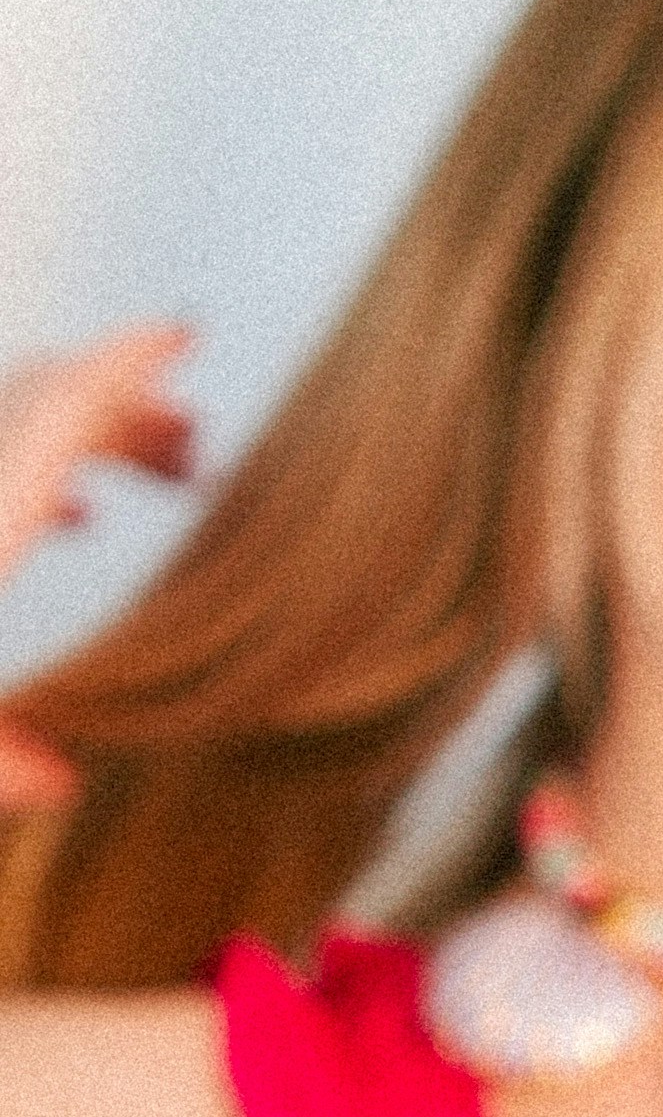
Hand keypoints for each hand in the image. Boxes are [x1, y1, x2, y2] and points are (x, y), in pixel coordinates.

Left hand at [0, 322, 195, 808]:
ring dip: (78, 444)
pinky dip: (27, 475)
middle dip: (121, 415)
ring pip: (10, 432)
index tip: (180, 335)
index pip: (59, 414)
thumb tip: (59, 780)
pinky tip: (63, 526)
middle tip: (191, 453)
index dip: (123, 368)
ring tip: (147, 482)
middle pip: (40, 406)